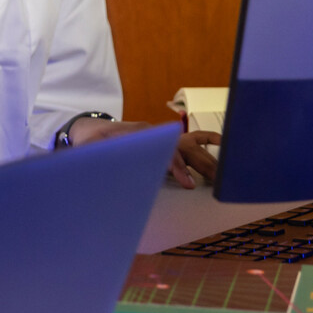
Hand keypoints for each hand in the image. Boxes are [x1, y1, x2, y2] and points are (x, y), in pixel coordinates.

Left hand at [65, 118, 221, 187]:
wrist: (90, 128)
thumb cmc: (91, 141)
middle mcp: (153, 134)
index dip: (177, 167)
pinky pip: (190, 138)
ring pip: (189, 146)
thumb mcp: (89, 149)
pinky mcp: (164, 140)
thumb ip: (96, 158)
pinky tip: (223, 144)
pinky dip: (207, 140)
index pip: (164, 151)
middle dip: (199, 165)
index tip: (188, 182)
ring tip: (223, 177)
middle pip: (182, 148)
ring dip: (206, 160)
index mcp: (137, 136)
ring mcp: (161, 135)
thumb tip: (101, 166)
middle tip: (215, 184)